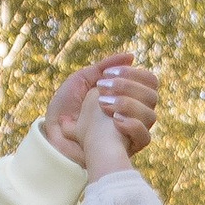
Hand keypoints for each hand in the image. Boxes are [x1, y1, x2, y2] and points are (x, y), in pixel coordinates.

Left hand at [44, 52, 157, 168]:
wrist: (52, 135)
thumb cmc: (66, 108)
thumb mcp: (82, 80)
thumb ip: (105, 67)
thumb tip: (131, 57)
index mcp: (126, 95)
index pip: (148, 81)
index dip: (133, 74)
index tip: (107, 75)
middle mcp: (134, 113)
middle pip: (152, 96)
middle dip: (128, 87)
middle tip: (102, 88)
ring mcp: (132, 130)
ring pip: (151, 115)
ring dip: (129, 104)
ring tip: (104, 105)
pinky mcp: (128, 147)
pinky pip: (145, 137)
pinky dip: (132, 125)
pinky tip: (114, 120)